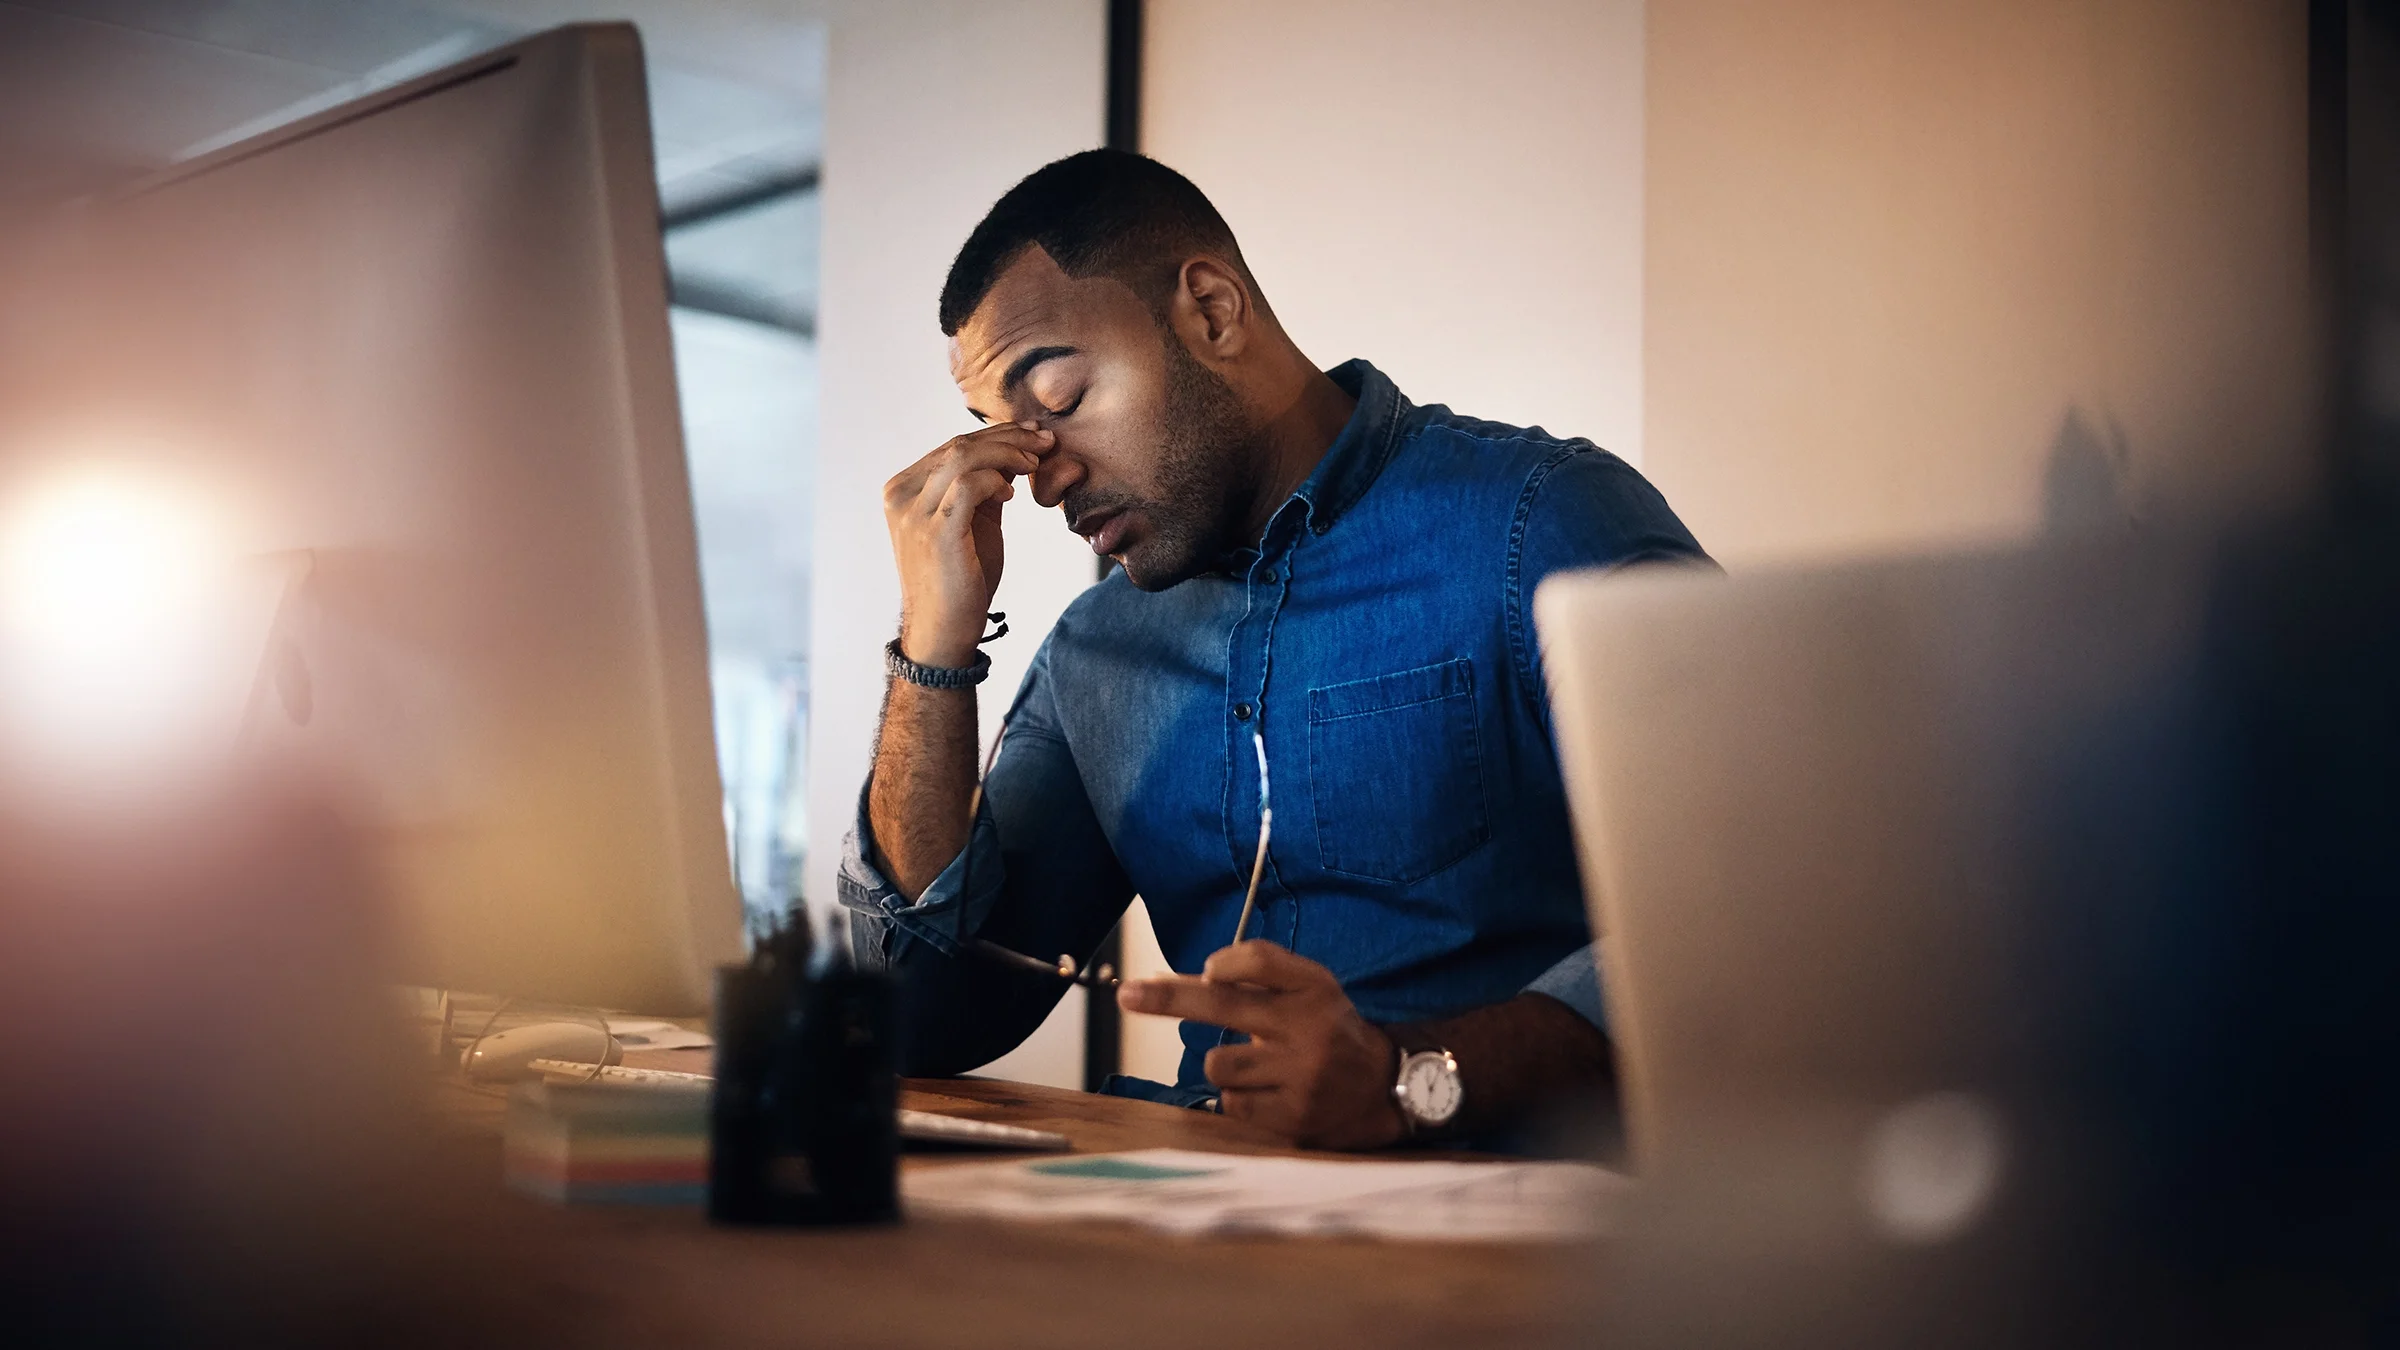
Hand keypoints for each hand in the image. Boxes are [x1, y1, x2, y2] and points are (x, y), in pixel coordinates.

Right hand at [881, 423, 1053, 667]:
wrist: (943, 629)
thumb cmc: (959, 576)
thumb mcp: (973, 520)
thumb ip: (986, 485)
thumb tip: (1014, 450)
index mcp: (904, 489)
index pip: (952, 446)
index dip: (996, 434)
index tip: (1033, 433)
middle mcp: (901, 496)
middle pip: (958, 445)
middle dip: (1008, 437)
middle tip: (1044, 440)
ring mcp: (914, 514)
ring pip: (962, 457)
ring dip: (1007, 453)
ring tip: (1035, 463)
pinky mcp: (935, 533)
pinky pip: (967, 487)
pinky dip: (995, 481)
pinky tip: (1011, 494)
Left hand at [1117, 941, 1404, 1148]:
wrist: (1385, 1090)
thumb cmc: (1329, 1029)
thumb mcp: (1311, 986)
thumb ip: (1261, 970)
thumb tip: (1201, 973)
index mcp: (1313, 990)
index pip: (1260, 960)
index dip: (1226, 963)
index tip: (1204, 970)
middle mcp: (1308, 1029)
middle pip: (1223, 1004)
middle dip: (1168, 997)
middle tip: (1128, 994)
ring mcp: (1300, 1078)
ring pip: (1219, 1064)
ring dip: (1225, 1065)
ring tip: (1256, 1067)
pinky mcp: (1293, 1120)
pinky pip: (1232, 1105)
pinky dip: (1239, 1098)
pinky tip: (1268, 1093)